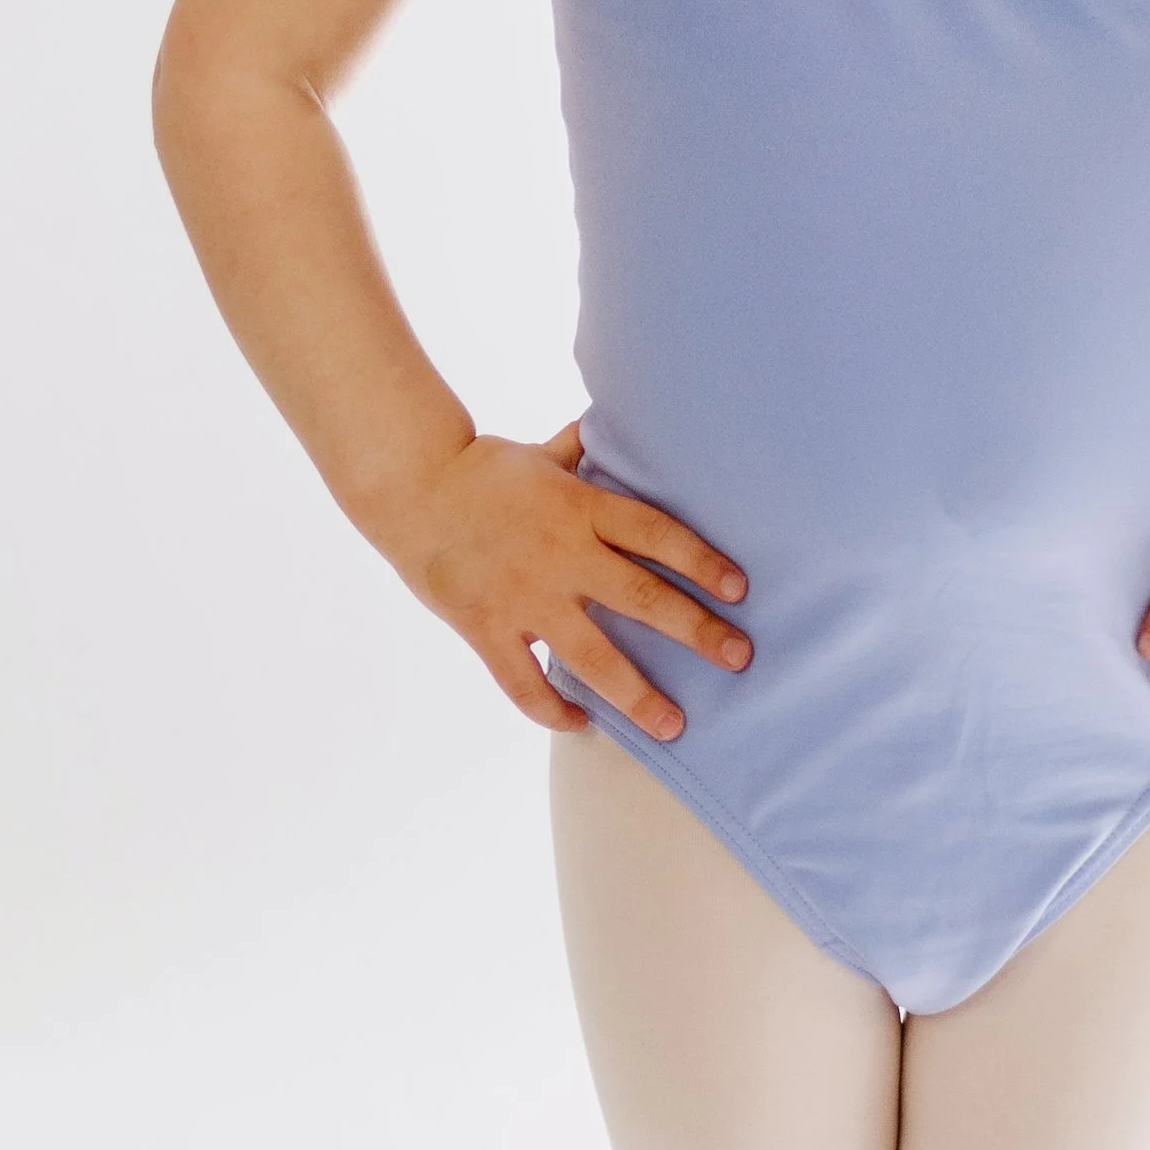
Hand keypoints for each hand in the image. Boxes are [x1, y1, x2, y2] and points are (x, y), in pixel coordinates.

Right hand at [368, 420, 750, 740]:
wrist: (409, 489)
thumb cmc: (482, 471)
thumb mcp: (541, 455)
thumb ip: (583, 451)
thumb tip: (615, 424)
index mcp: (580, 508)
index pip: (657, 535)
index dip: (702, 561)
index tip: (739, 589)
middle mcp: (562, 555)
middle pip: (642, 597)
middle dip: (696, 630)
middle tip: (740, 658)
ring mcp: (525, 597)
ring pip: (592, 655)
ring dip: (637, 693)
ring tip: (674, 725)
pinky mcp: (487, 628)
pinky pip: (524, 683)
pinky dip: (553, 709)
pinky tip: (582, 724)